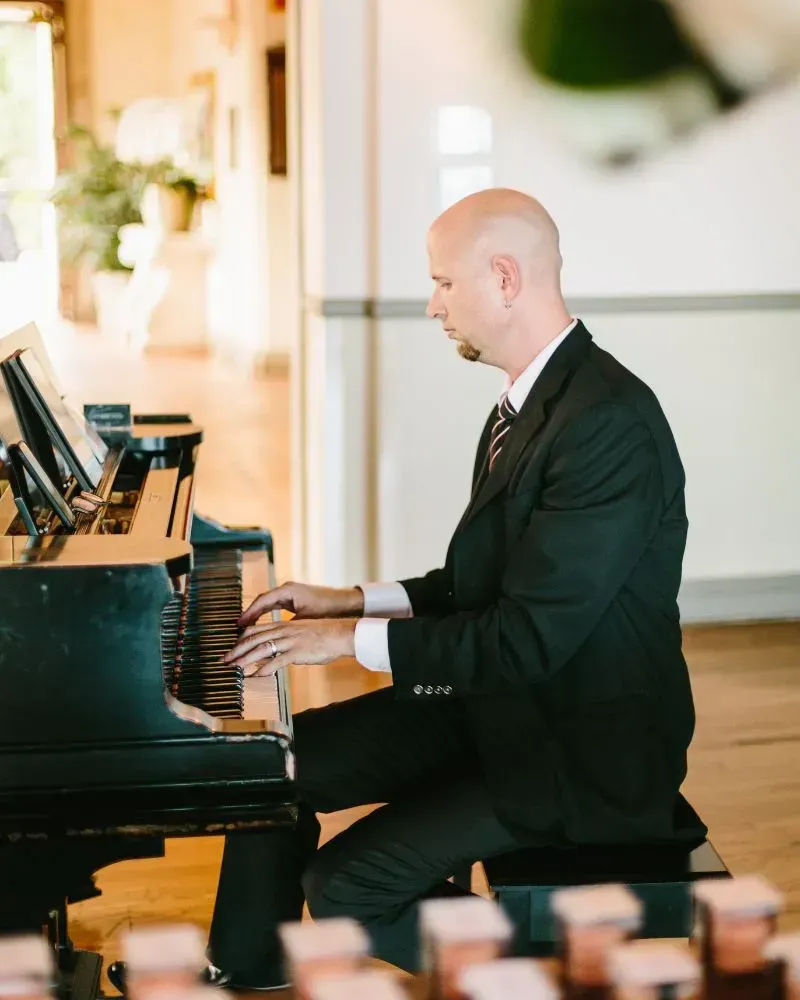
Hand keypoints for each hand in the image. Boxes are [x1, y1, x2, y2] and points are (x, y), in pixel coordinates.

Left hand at [224, 618, 357, 676]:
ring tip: (234, 669)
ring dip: (245, 660)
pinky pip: (276, 661)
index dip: (239, 639)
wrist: (340, 635)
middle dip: (236, 650)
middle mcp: (284, 631)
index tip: (230, 649)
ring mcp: (290, 641)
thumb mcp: (300, 633)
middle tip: (224, 661)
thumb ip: (285, 641)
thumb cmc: (323, 636)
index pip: (255, 630)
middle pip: (253, 638)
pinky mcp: (297, 652)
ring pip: (261, 648)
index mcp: (283, 625)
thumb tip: (274, 652)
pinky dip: (263, 670)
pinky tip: (256, 677)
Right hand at [239, 582, 363, 627]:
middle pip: (262, 601)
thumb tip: (273, 639)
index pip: (263, 601)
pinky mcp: (294, 599)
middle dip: (250, 614)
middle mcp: (287, 589)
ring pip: (268, 603)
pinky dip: (267, 614)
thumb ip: (288, 627)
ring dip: (257, 614)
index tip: (240, 623)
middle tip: (238, 627)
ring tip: (246, 627)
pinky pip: (275, 605)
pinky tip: (262, 625)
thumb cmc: (327, 610)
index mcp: (288, 591)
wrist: (345, 604)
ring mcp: (290, 593)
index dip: (250, 613)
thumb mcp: (305, 620)